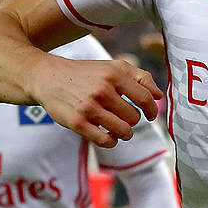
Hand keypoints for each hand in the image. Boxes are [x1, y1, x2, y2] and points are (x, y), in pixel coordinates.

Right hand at [31, 57, 162, 147]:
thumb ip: (139, 77)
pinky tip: (108, 135)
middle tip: (125, 117)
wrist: (48, 78)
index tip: (150, 115)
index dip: (152, 110)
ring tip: (119, 128)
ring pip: (123, 131)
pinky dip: (111, 141)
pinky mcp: (77, 123)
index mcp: (114, 74)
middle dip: (133, 120)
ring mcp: (89, 107)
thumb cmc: (86, 74)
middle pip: (134, 117)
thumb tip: (159, 96)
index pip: (145, 98)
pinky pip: (105, 141)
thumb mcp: (112, 66)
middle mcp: (102, 90)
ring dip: (125, 133)